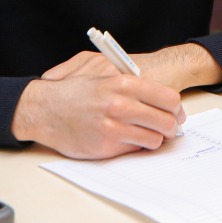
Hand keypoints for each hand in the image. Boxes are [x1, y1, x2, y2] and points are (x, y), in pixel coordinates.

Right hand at [11, 62, 182, 158]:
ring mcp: (113, 126)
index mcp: (123, 83)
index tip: (176, 113)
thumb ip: (132, 82)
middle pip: (166, 121)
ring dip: (155, 138)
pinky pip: (135, 149)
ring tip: (149, 134)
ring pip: (154, 138)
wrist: (44, 109)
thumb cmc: (74, 92)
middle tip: (169, 128)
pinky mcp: (106, 145)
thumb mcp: (103, 73)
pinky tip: (130, 139)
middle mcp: (121, 104)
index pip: (168, 98)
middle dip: (171, 126)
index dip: (177, 108)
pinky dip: (137, 146)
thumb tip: (160, 94)